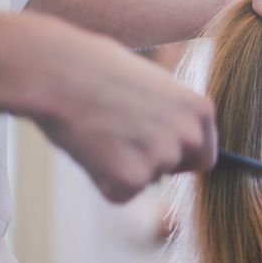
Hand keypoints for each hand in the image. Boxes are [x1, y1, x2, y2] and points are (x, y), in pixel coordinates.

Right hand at [33, 22, 217, 202]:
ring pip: (146, 181)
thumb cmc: (97, 67)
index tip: (155, 148)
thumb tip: (179, 139)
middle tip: (118, 137)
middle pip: (176, 170)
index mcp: (200, 109)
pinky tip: (88, 150)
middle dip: (152, 163)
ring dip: (123, 168)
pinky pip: (119, 194)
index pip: (204, 154)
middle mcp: (189, 135)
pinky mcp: (131, 180)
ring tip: (98, 132)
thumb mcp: (152, 82)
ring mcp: (162, 159)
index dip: (179, 156)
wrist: (57, 71)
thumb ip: (172, 114)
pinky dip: (102, 181)